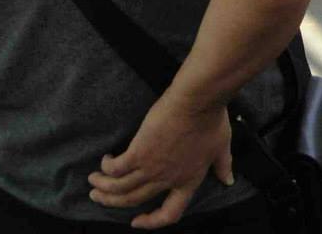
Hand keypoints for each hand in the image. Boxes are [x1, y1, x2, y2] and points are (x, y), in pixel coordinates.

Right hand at [87, 95, 232, 228]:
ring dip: (103, 189)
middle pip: (134, 200)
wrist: (198, 100)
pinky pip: (116, 169)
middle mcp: (167, 180)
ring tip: (93, 184)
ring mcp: (151, 168)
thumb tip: (229, 179)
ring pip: (120, 188)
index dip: (152, 222)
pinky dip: (106, 169)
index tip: (136, 221)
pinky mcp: (138, 152)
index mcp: (188, 181)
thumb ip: (223, 165)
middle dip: (113, 202)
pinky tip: (104, 161)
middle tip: (99, 197)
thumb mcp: (221, 146)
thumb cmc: (212, 119)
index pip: (170, 214)